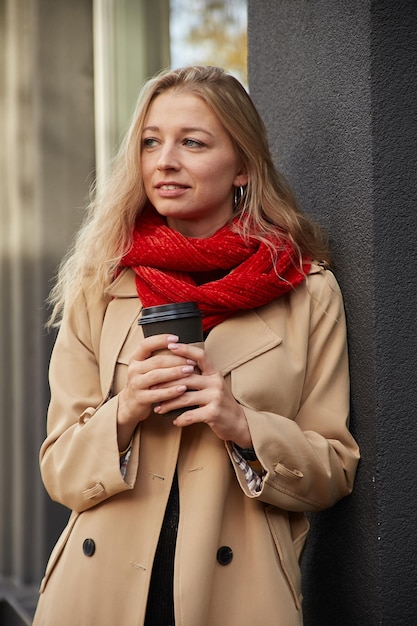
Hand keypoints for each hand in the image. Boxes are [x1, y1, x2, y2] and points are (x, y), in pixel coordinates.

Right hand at [117, 334, 196, 449]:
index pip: (146, 344)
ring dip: (175, 372)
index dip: (160, 340)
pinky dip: (171, 391)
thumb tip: (180, 346)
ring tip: (190, 371)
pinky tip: (183, 388)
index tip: (176, 338)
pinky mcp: (140, 398)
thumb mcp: (145, 368)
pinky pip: (158, 394)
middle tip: (191, 360)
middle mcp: (134, 370)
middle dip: (176, 359)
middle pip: (156, 361)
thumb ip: (157, 358)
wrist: (130, 405)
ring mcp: (136, 384)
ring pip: (157, 376)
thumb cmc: (144, 382)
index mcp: (135, 359)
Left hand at [153, 341, 252, 447]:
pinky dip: (180, 419)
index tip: (170, 346)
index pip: (200, 356)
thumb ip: (198, 376)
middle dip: (166, 383)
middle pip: (185, 377)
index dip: (185, 349)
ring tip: (158, 408)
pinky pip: (191, 415)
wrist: (237, 422)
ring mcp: (215, 397)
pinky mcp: (213, 413)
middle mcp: (215, 382)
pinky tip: (174, 420)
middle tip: (152, 387)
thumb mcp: (213, 385)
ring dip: (168, 403)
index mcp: (213, 373)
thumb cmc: (219, 402)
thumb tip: (174, 368)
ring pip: (184, 397)